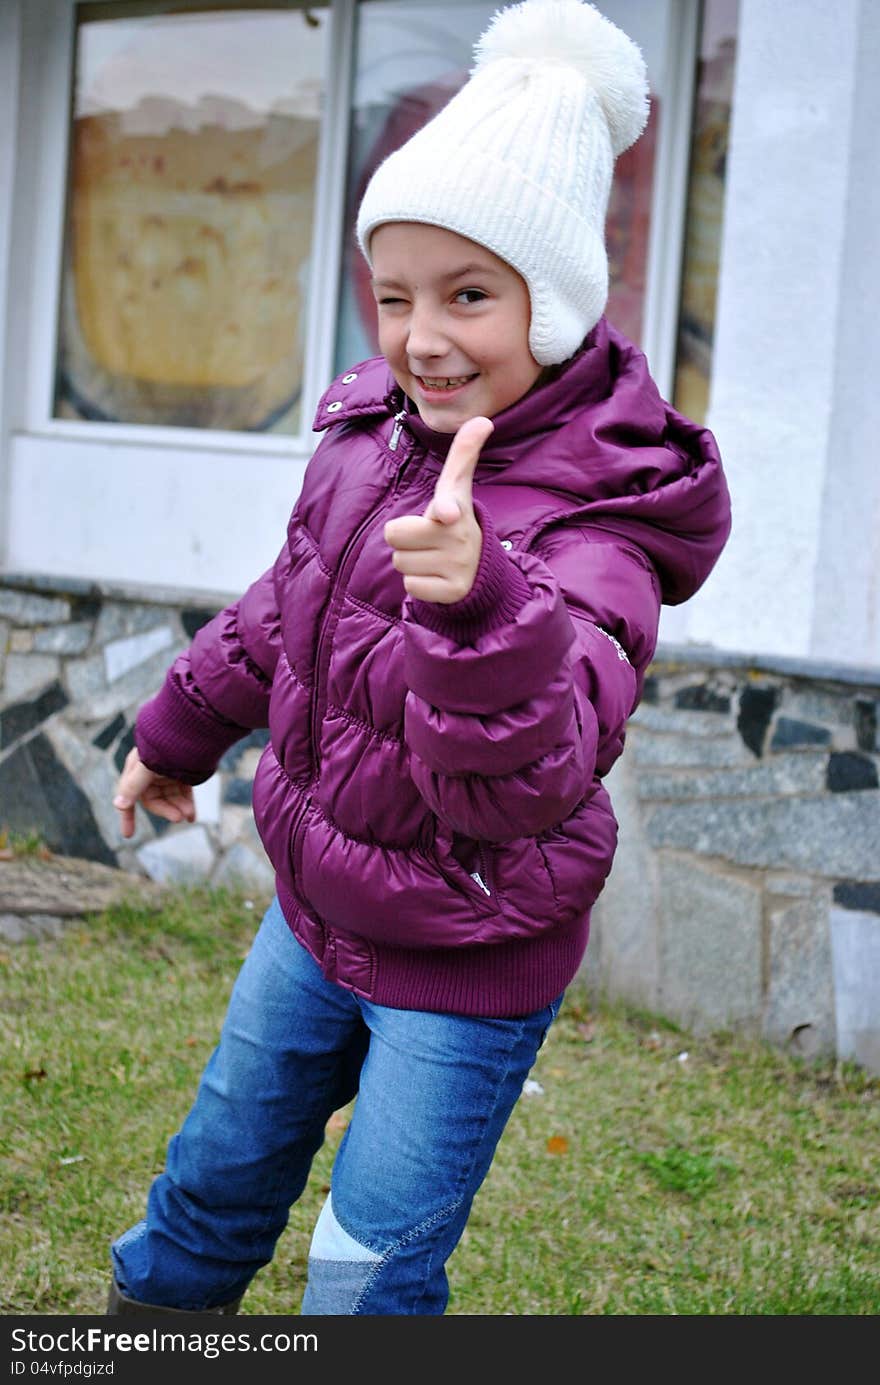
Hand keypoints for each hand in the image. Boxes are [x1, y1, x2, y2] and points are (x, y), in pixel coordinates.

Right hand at [113, 746, 195, 839]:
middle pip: (154, 800)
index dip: (127, 816)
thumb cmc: (165, 745)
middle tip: (179, 818)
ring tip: (189, 816)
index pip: (128, 797)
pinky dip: (187, 803)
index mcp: (136, 770)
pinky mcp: (182, 773)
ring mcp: (166, 773)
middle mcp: (149, 772)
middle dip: (166, 809)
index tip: (128, 835)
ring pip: (170, 797)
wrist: (190, 727)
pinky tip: (193, 816)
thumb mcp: (148, 767)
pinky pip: (182, 792)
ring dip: (179, 807)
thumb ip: (133, 786)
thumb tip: (118, 804)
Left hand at [384, 416, 493, 603]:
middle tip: (426, 539)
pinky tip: (435, 577)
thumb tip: (484, 419)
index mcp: (456, 509)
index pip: (449, 503)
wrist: (480, 571)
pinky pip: (410, 587)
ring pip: (400, 562)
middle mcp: (460, 538)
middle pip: (393, 535)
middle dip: (403, 538)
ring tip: (432, 557)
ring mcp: (457, 567)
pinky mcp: (452, 592)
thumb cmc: (454, 522)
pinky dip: (418, 584)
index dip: (445, 509)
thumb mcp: (457, 489)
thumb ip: (464, 454)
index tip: (447, 513)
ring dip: (410, 561)